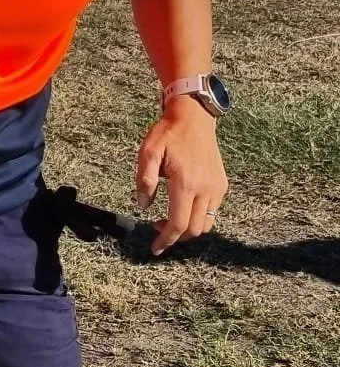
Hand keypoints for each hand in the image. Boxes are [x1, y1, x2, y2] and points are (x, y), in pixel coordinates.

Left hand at [135, 96, 228, 255]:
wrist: (194, 118)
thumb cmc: (168, 134)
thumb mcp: (147, 153)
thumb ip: (144, 181)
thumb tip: (144, 205)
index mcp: (185, 184)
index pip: (178, 224)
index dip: (166, 240)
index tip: (155, 249)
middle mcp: (206, 189)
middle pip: (194, 229)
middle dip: (175, 237)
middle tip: (157, 231)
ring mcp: (217, 188)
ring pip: (206, 224)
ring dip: (188, 229)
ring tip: (168, 220)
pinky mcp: (222, 184)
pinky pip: (212, 211)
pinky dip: (198, 217)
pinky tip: (182, 207)